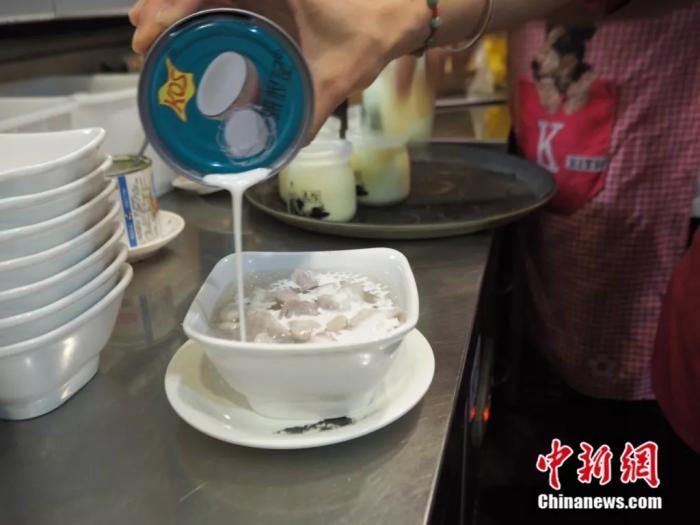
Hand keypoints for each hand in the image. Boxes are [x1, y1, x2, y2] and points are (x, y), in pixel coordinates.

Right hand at [129, 0, 429, 138]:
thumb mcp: (338, 76)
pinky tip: (184, 23)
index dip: (172, 4)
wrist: (397, 12)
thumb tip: (279, 154)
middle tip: (141, 38)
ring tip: (149, 29)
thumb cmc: (371, 34)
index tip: (152, 31)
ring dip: (174, 1)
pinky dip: (198, 3)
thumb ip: (311, 114)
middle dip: (161, 3)